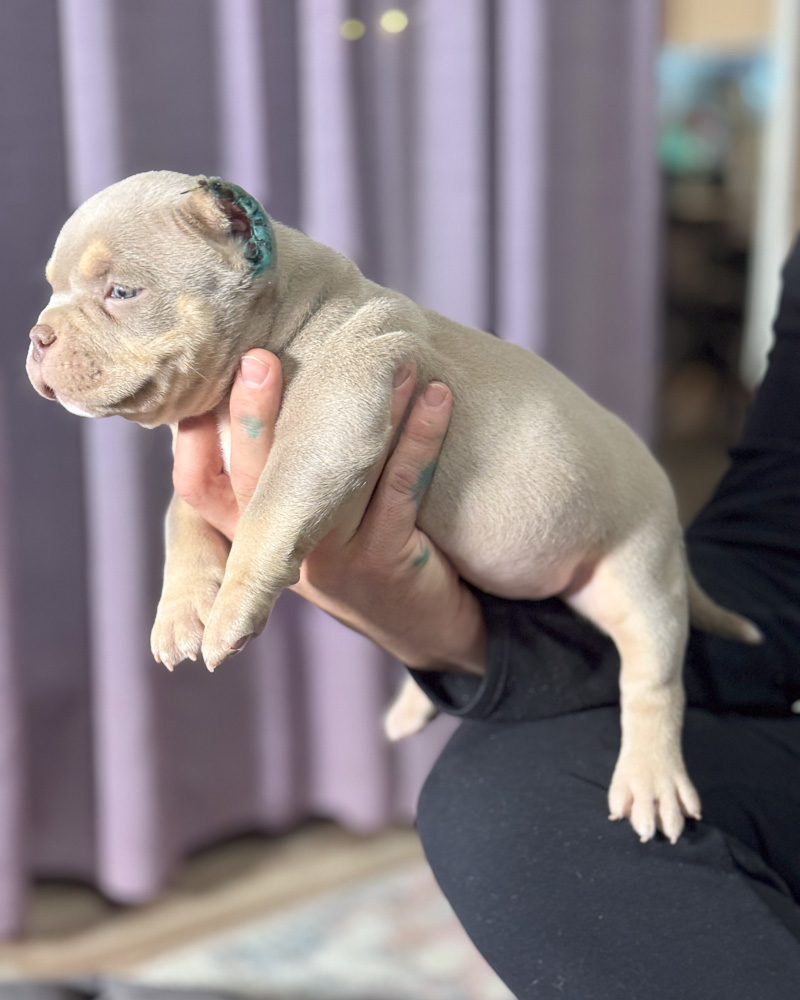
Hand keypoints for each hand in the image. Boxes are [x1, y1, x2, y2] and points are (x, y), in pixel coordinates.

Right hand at [173, 350, 485, 673]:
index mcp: (254, 537)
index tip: (200, 380)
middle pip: (255, 481)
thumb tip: (273, 370)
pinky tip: (437, 398)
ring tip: (388, 357)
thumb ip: (286, 470)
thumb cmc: (359, 551)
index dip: (191, 440)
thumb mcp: (310, 521)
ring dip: (369, 409)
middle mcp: (283, 552)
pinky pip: (399, 488)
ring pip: (337, 474)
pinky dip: (419, 437)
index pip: (201, 489)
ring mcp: (332, 560)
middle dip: (253, 417)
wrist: (420, 624)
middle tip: (260, 356)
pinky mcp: (384, 561)